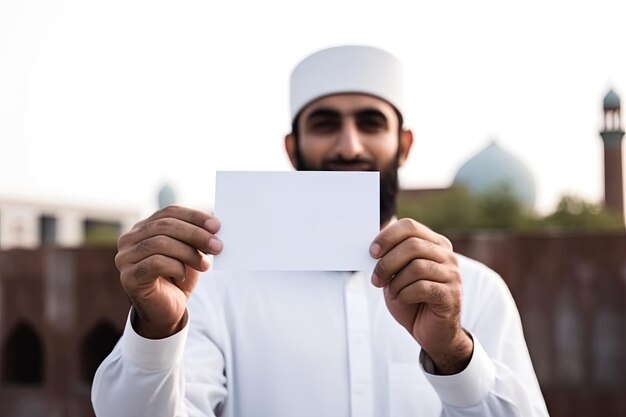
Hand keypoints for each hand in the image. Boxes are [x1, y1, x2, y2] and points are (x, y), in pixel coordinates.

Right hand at [115, 205, 221, 338]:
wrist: (167, 311)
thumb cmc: (179, 278)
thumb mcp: (190, 251)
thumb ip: (198, 234)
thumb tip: (215, 219)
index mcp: (144, 227)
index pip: (169, 212)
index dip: (193, 216)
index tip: (216, 226)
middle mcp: (129, 239)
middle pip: (164, 226)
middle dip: (195, 234)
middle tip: (217, 246)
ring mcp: (125, 258)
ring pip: (160, 243)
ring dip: (188, 253)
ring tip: (205, 265)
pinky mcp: (129, 277)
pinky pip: (155, 263)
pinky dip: (175, 267)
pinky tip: (183, 276)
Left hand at [370, 218, 471, 373]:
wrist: (431, 332)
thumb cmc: (412, 300)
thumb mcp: (397, 275)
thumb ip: (390, 258)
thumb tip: (373, 247)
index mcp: (434, 244)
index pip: (410, 227)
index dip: (388, 236)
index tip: (372, 252)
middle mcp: (447, 255)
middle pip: (412, 245)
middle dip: (387, 262)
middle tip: (376, 279)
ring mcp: (452, 275)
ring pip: (416, 267)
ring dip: (396, 282)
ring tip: (392, 292)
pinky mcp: (451, 295)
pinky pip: (422, 287)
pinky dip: (405, 294)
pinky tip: (403, 299)